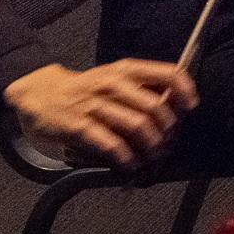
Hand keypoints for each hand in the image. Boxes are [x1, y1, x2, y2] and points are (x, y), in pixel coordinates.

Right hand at [4, 57, 193, 169]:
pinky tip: (130, 164)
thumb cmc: (85, 88)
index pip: (167, 73)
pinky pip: (111, 144)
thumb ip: (141, 87)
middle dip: (167, 130)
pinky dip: (126, 157)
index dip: (184, 91)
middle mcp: (113, 84)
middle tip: (167, 143)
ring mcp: (95, 105)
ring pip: (137, 126)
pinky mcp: (79, 127)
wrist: (42, 94)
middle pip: (155, 107)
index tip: (191, 107)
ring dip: (150, 146)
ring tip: (152, 157)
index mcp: (126, 70)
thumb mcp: (114, 77)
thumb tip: (174, 105)